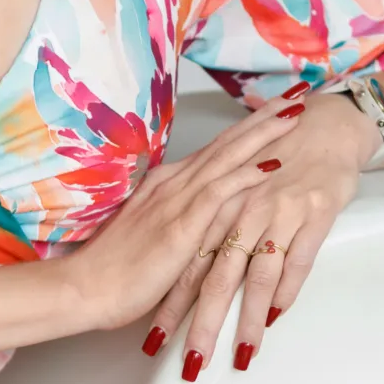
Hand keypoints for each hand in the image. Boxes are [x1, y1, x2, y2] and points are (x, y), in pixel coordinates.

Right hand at [59, 86, 309, 335]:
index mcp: (167, 184)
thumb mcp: (152, 235)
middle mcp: (174, 183)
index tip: (275, 109)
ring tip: (294, 114)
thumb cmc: (116, 269)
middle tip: (297, 95)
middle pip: (227, 143)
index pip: (216, 147)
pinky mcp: (180, 226)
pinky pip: (219, 193)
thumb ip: (178, 221)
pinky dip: (247, 175)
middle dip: (264, 118)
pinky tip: (272, 163)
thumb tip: (201, 219)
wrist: (86, 288)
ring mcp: (176, 201)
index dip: (248, 127)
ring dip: (263, 135)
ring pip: (228, 158)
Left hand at [141, 88, 378, 377]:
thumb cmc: (277, 160)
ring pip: (256, 275)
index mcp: (215, 206)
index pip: (186, 266)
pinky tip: (277, 316)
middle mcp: (240, 211)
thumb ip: (214, 229)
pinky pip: (298, 260)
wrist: (326, 126)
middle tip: (191, 362)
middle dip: (201, 324)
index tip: (155, 342)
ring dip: (247, 318)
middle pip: (215, 277)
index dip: (170, 305)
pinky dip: (287, 290)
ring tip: (241, 354)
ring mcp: (277, 212)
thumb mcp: (236, 191)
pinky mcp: (313, 213)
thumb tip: (191, 277)